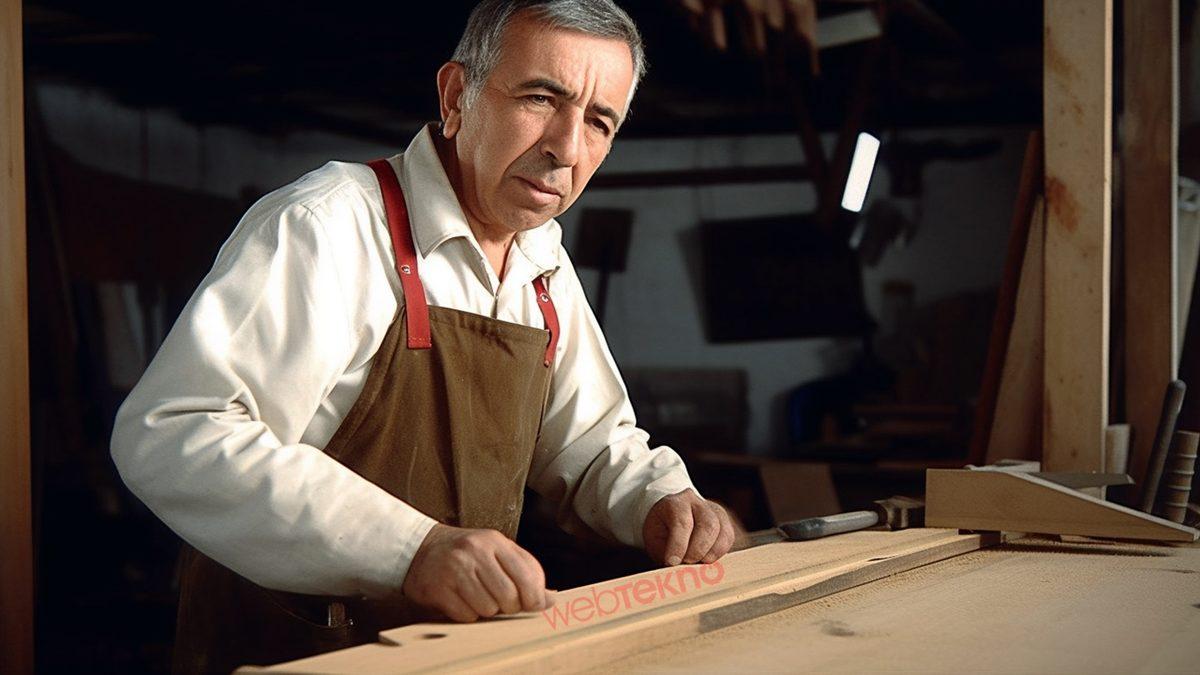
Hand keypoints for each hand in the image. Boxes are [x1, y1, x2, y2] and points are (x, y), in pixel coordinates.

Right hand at [402, 524, 554, 621]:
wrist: (421, 549)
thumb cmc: (466, 553)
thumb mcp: (497, 551)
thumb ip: (525, 571)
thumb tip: (551, 600)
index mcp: (494, 541)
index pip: (528, 576)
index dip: (535, 598)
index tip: (533, 604)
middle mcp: (475, 552)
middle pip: (509, 597)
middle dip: (509, 607)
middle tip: (501, 601)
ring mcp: (455, 570)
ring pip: (488, 609)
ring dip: (487, 610)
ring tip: (478, 596)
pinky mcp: (438, 588)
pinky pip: (466, 615)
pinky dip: (468, 614)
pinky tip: (462, 600)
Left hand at [643, 489, 735, 565]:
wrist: (669, 517)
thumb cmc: (661, 530)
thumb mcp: (655, 538)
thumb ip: (666, 552)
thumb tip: (678, 571)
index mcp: (676, 503)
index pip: (682, 523)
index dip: (679, 545)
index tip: (672, 562)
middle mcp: (697, 503)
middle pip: (708, 525)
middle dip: (698, 550)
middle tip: (687, 563)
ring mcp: (714, 510)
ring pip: (723, 532)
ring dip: (711, 554)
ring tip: (696, 562)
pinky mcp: (724, 521)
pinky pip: (729, 538)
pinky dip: (719, 553)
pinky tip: (706, 559)